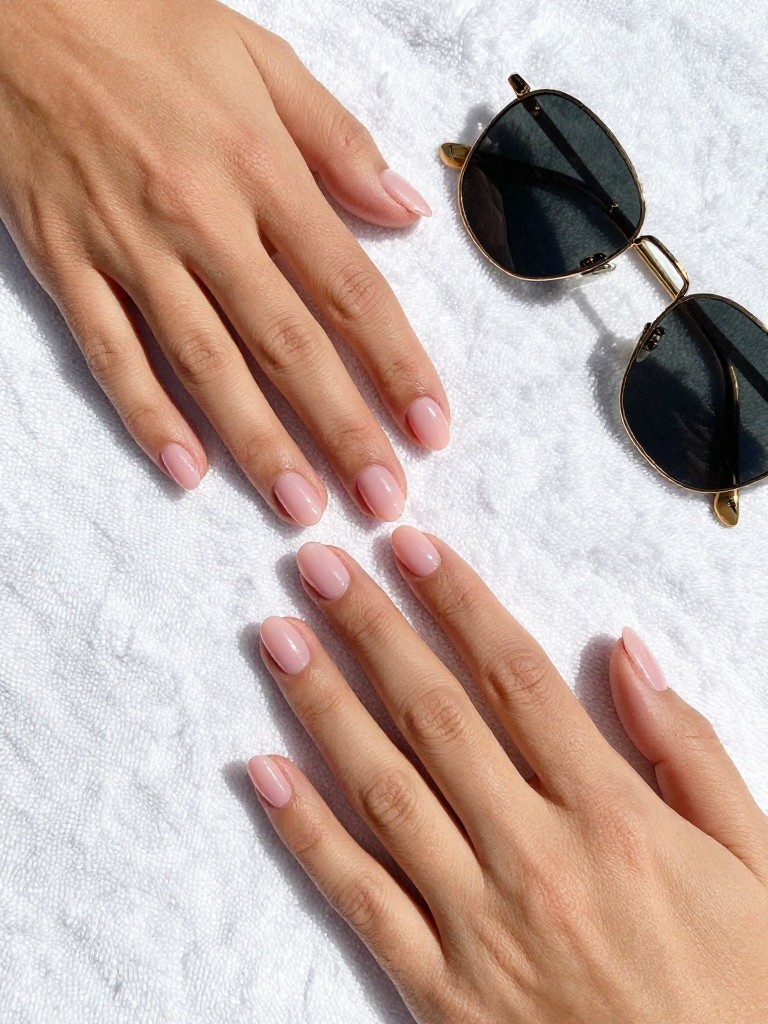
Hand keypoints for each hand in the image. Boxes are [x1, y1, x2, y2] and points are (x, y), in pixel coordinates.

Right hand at [0, 0, 447, 522]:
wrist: (15, 12)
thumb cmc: (145, 28)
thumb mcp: (261, 58)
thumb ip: (338, 142)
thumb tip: (406, 212)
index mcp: (262, 170)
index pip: (348, 287)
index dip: (397, 364)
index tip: (431, 427)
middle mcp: (202, 221)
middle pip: (287, 345)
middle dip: (342, 429)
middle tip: (382, 499)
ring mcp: (130, 250)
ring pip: (206, 365)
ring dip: (259, 444)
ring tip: (302, 508)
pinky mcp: (67, 267)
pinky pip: (111, 354)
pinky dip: (147, 415)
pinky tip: (188, 472)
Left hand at [248, 529, 767, 1022]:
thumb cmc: (742, 984)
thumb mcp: (756, 858)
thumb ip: (690, 750)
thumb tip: (627, 653)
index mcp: (613, 814)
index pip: (516, 678)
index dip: (459, 602)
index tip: (412, 547)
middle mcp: (536, 855)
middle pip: (435, 715)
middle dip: (372, 630)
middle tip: (320, 565)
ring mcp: (479, 924)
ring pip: (384, 791)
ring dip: (323, 705)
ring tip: (279, 638)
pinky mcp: (441, 990)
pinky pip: (361, 899)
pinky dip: (307, 833)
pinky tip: (266, 771)